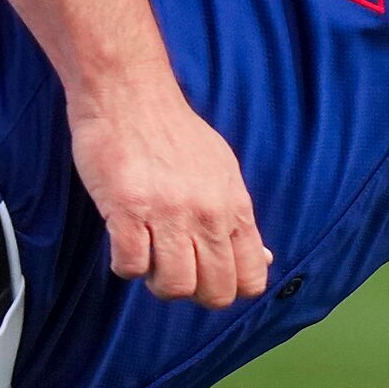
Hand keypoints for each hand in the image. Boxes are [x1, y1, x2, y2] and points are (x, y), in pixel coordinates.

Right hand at [68, 88, 271, 308]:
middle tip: (173, 269)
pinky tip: (124, 243)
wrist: (130, 94)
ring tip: (148, 257)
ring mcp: (168, 213)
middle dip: (193, 293)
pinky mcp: (128, 209)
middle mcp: (207, 213)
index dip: (229, 288)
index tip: (207, 275)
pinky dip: (124, 265)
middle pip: (215, 292)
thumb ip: (239, 220)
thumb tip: (264, 259)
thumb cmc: (174, 133)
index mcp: (234, 206)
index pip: (251, 279)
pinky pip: (130, 266)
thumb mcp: (223, 171)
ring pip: (174, 286)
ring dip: (156, 281)